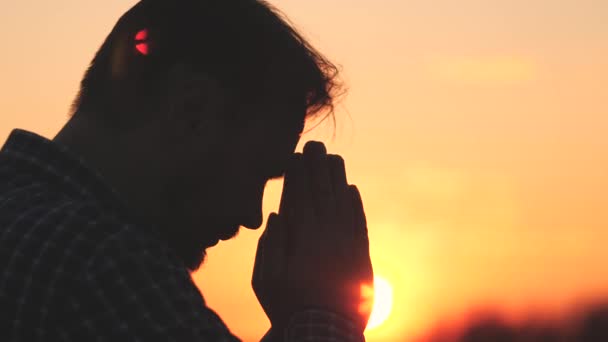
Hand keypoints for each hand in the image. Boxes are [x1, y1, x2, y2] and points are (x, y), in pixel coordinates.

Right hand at [252, 141, 373, 332]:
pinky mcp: (361, 256)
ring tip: (333, 158)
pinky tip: (351, 190)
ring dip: (338, 178)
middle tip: (315, 145)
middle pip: (322, 193)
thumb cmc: (289, 307)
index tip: (295, 155)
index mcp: (302, 238)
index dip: (297, 173)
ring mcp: (347, 244)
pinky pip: (359, 223)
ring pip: (343, 203)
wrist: (326, 332)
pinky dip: (355, 204)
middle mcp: (327, 235)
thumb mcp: (265, 280)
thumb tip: (278, 215)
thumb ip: (270, 245)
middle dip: (317, 166)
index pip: (299, 196)